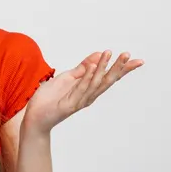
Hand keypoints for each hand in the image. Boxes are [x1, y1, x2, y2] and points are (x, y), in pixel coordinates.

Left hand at [23, 50, 144, 133]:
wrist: (35, 117)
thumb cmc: (50, 98)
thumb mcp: (67, 77)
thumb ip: (83, 67)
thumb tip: (98, 54)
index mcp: (88, 89)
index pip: (108, 77)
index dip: (122, 68)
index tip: (137, 59)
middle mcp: (88, 96)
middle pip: (107, 80)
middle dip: (118, 67)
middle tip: (128, 55)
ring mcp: (79, 101)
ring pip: (95, 83)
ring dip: (103, 68)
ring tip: (109, 54)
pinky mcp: (69, 105)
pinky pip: (80, 89)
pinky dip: (87, 78)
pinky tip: (93, 67)